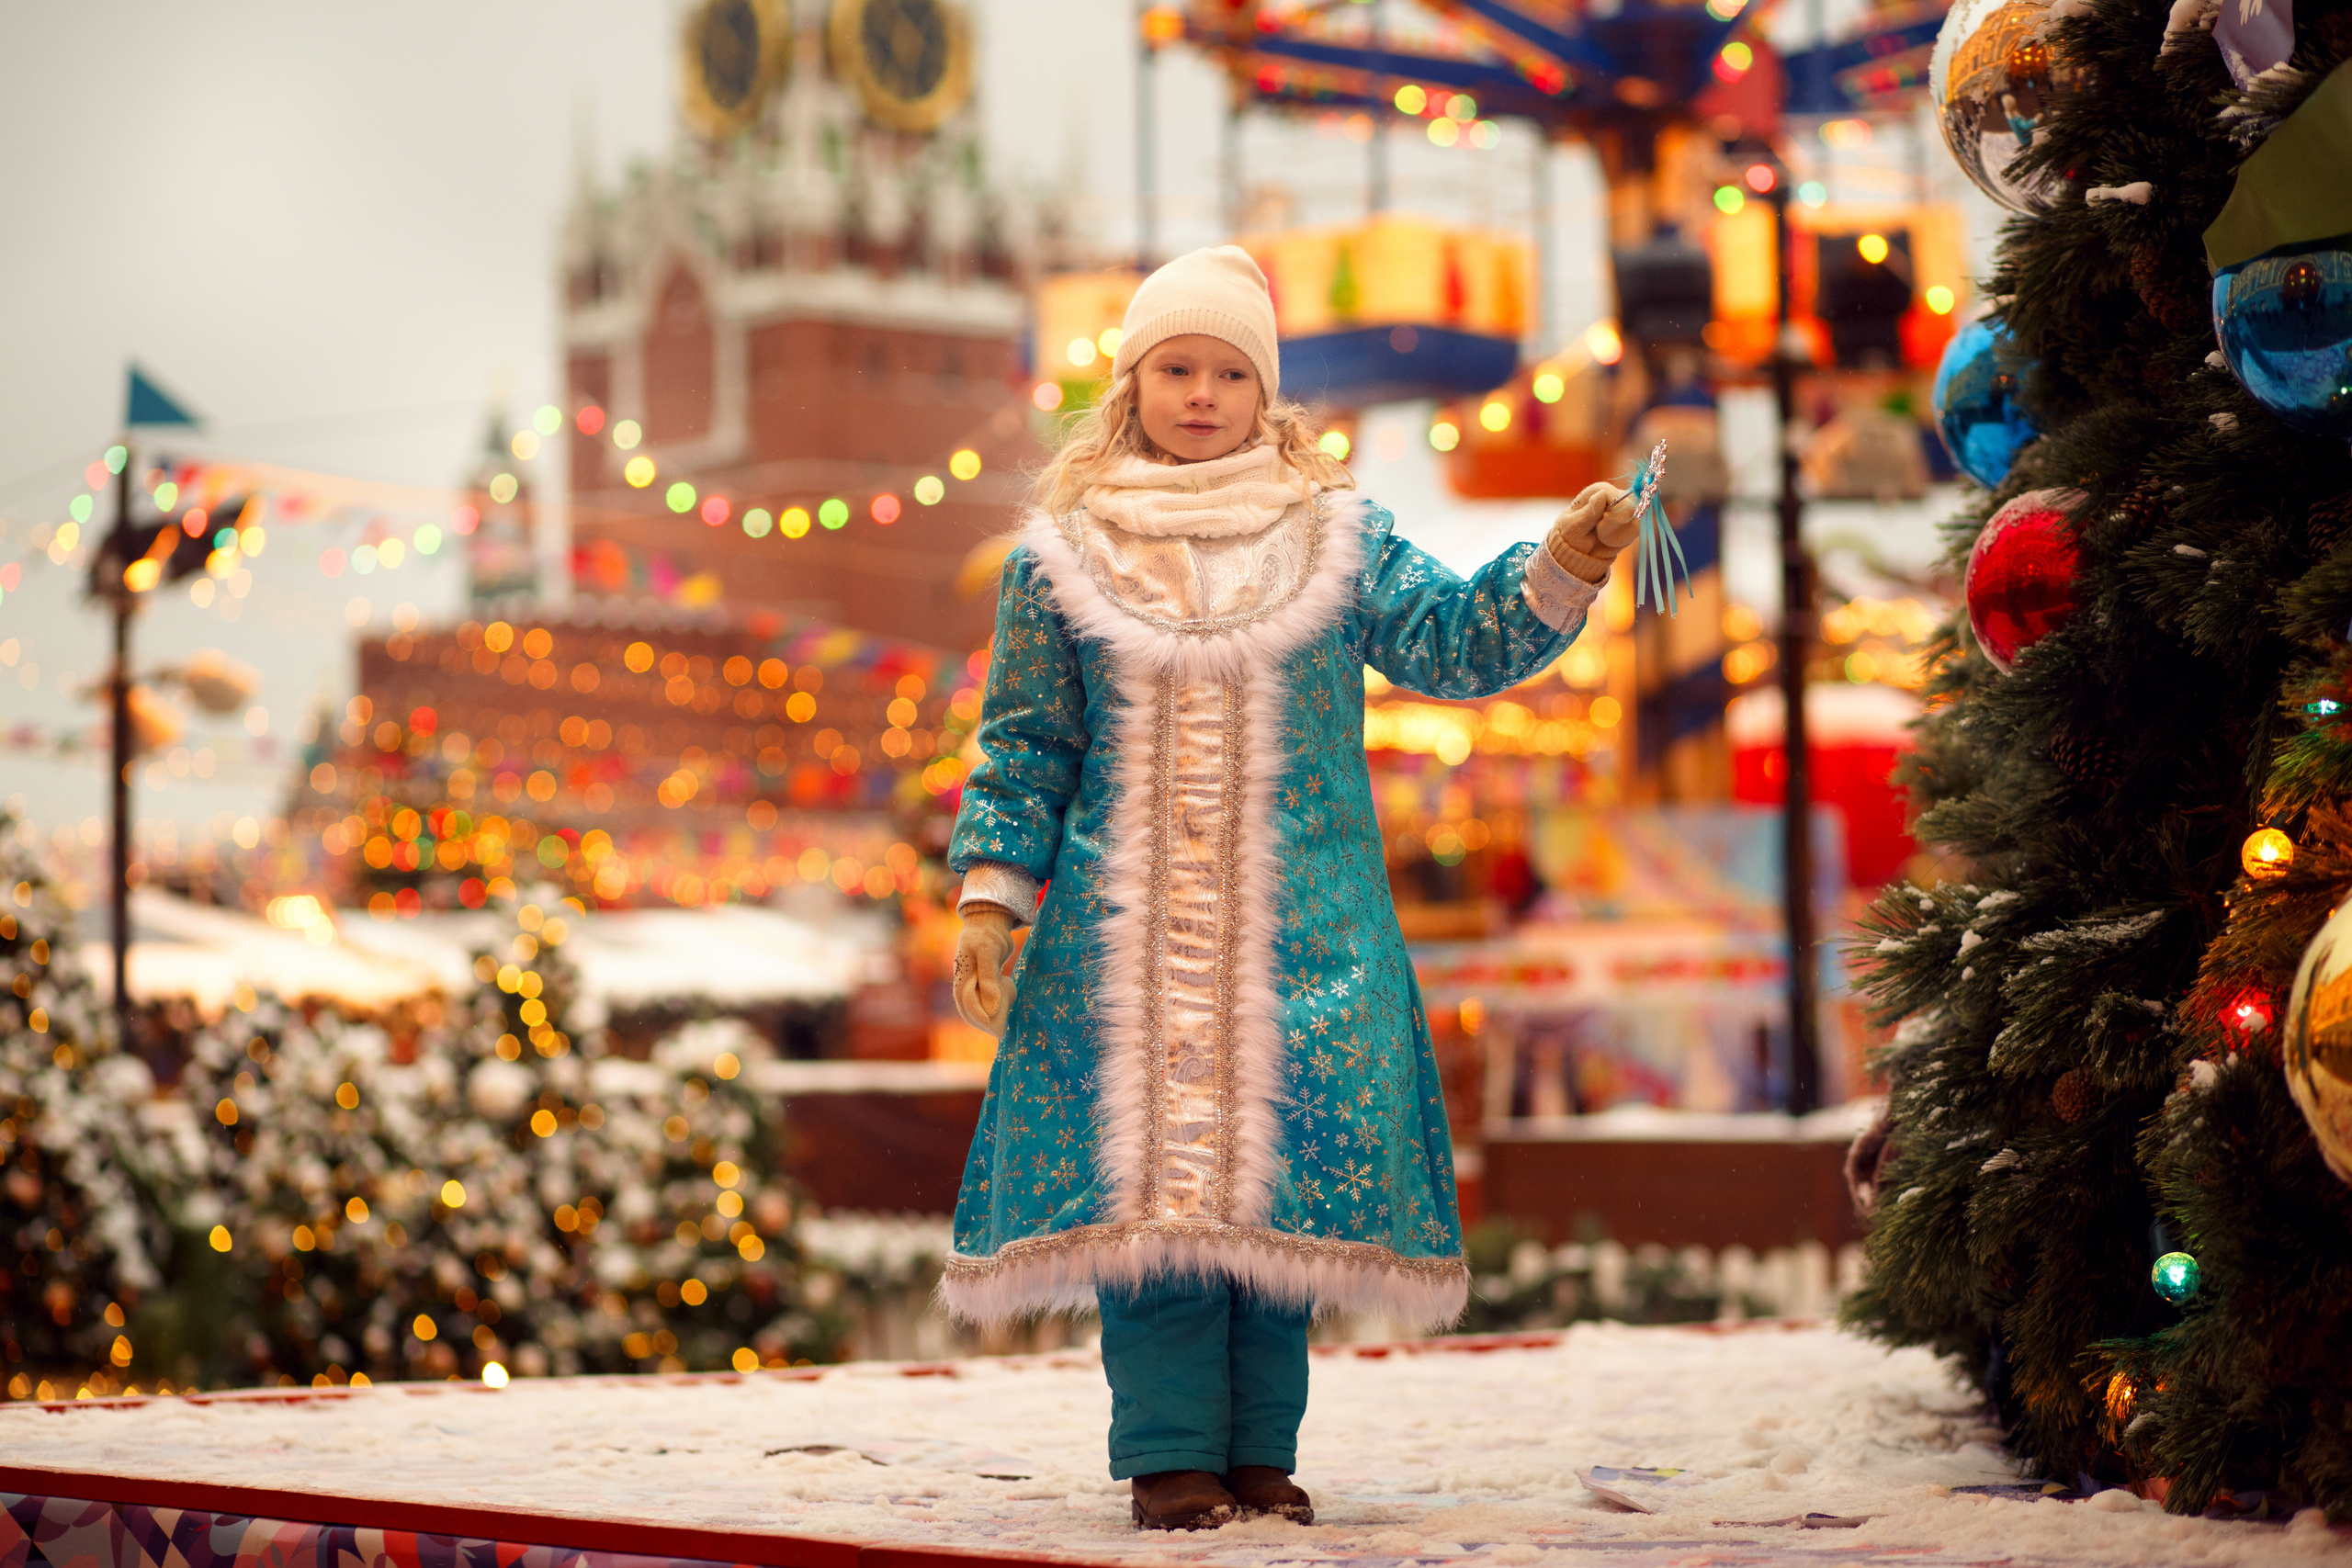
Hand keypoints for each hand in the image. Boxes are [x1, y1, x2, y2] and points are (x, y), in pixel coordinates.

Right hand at [952, 906, 1016, 1037]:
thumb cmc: (987, 934)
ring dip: (986, 1015)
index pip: (966, 1001)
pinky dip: (994, 1003)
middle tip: (999, 1031)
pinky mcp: (982, 976)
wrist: (989, 919)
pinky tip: (1006, 1003)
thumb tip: (991, 1007)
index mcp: (962, 974)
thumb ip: (988, 979)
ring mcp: (972, 978)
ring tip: (1002, 1024)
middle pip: (967, 1007)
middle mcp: (965, 979)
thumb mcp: (988, 952)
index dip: (978, 1015)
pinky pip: (985, 995)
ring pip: (976, 1003)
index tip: (993, 1026)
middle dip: (981, 1021)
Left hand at [1545, 482, 1638, 581]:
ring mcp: (1625, 507)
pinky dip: (1625, 539)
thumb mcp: (1575, 526)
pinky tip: (1611, 541)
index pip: (1618, 498)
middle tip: (1600, 534)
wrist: (1579, 551)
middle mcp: (1615, 495)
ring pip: (1636, 520)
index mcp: (1598, 491)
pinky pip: (1637, 529)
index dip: (1612, 517)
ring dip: (1620, 535)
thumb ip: (1589, 512)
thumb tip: (1602, 494)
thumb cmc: (1572, 536)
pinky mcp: (1632, 519)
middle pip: (1631, 508)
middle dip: (1616, 527)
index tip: (1598, 527)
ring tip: (1604, 537)